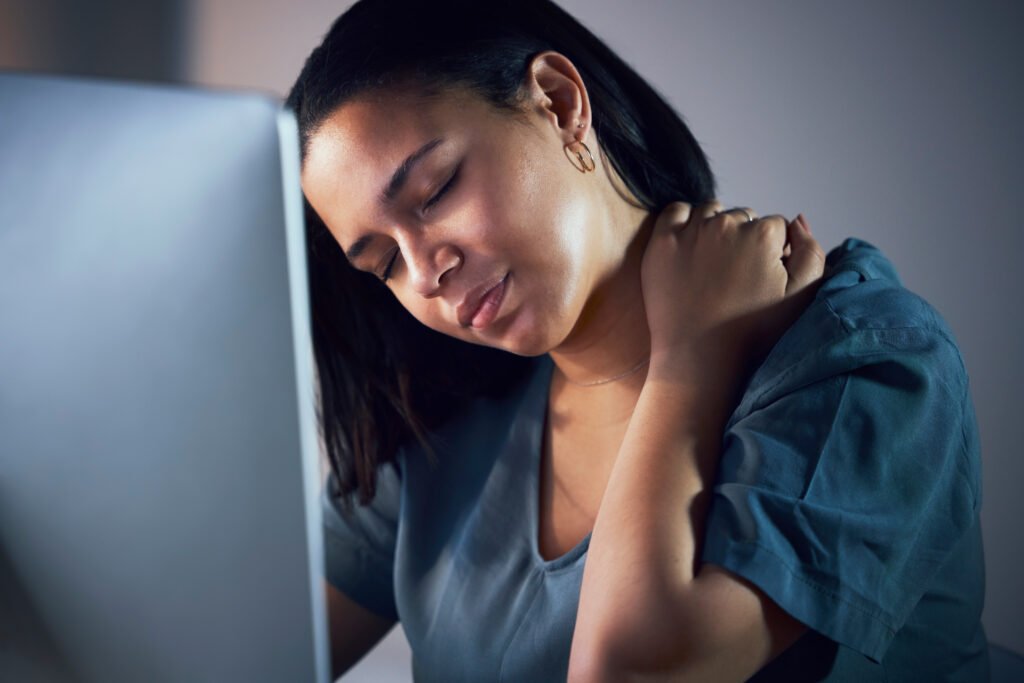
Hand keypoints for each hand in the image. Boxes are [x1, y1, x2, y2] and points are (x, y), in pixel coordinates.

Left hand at [641, 200, 825, 392]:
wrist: (700, 360)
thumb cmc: (754, 333)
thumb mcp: (801, 297)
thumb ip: (810, 252)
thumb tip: (797, 220)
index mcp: (763, 234)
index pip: (776, 227)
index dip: (774, 252)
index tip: (761, 278)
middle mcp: (726, 224)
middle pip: (744, 217)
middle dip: (745, 239)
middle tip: (737, 277)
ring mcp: (690, 231)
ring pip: (712, 212)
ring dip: (716, 228)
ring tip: (715, 265)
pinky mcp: (661, 242)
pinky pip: (676, 211)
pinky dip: (685, 221)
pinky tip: (691, 246)